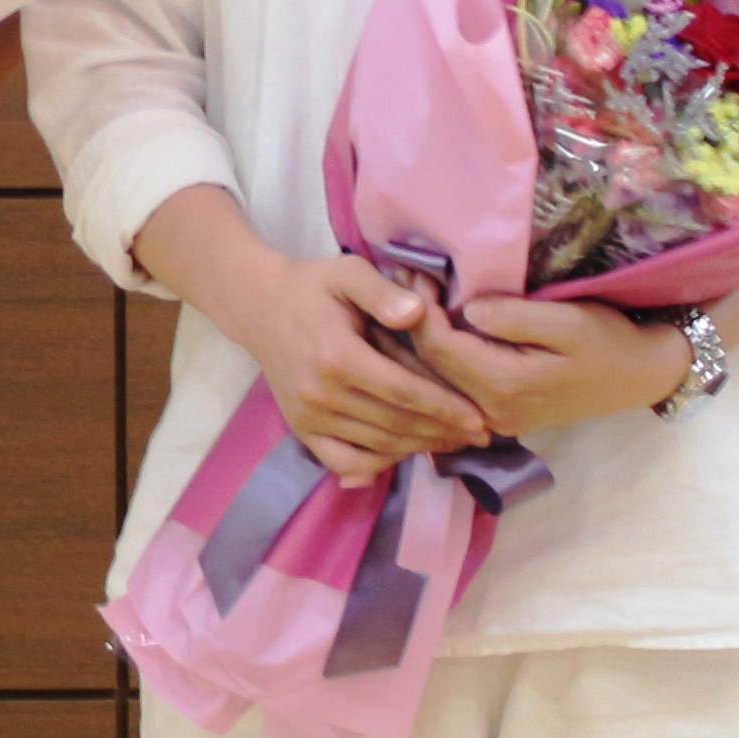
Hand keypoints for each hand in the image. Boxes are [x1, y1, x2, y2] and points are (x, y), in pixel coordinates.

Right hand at [241, 251, 494, 484]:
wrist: (258, 307)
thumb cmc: (311, 287)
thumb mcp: (347, 272)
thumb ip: (383, 291)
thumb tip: (418, 312)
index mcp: (336, 355)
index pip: (402, 392)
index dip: (444, 408)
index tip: (478, 418)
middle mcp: (320, 393)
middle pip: (395, 424)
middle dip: (442, 432)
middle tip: (480, 435)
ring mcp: (308, 416)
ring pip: (377, 445)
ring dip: (420, 448)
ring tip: (454, 443)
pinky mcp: (301, 429)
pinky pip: (345, 462)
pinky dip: (378, 465)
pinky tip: (405, 453)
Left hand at [413, 294, 697, 444]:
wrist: (640, 377)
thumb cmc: (608, 342)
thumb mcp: (568, 321)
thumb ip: (513, 317)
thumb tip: (466, 309)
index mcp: (505, 386)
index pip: (440, 348)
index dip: (420, 309)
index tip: (414, 271)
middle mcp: (492, 412)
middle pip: (430, 367)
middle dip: (412, 322)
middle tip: (404, 278)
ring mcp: (494, 420)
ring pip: (435, 382)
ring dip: (419, 340)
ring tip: (411, 298)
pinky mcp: (499, 416)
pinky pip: (452, 389)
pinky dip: (436, 358)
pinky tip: (433, 327)